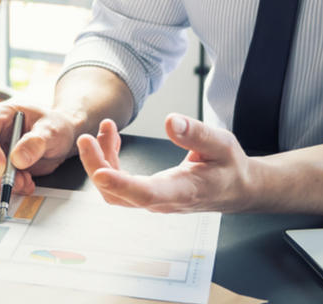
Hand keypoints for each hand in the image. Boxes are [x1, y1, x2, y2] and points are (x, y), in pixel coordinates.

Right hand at [0, 103, 79, 194]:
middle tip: (19, 181)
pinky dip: (10, 185)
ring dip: (4, 181)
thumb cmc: (57, 125)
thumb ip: (36, 142)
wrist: (63, 136)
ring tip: (27, 182)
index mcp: (0, 115)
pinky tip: (26, 183)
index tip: (1, 168)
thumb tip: (17, 159)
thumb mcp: (52, 130)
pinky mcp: (0, 165)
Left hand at [77, 114, 258, 213]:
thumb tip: (170, 121)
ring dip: (101, 160)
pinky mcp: (146, 193)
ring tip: (105, 128)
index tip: (99, 173)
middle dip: (96, 166)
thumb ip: (196, 133)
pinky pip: (118, 182)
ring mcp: (151, 200)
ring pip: (113, 189)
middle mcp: (162, 201)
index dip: (121, 185)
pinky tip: (112, 138)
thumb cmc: (229, 167)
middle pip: (117, 195)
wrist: (236, 188)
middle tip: (86, 138)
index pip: (146, 194)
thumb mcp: (221, 144)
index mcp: (182, 191)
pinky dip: (109, 160)